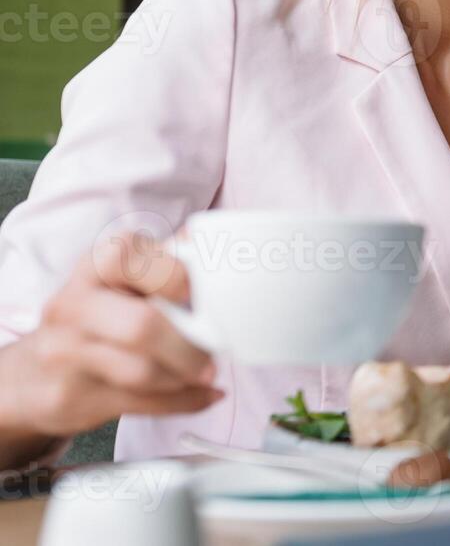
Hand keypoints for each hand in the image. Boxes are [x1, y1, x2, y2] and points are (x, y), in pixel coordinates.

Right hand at [0, 231, 222, 461]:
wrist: (33, 374)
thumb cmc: (100, 315)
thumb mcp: (126, 279)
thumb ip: (168, 262)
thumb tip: (216, 247)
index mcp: (96, 265)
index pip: (129, 260)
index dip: (176, 278)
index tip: (200, 295)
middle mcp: (73, 305)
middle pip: (141, 326)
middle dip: (190, 344)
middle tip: (214, 349)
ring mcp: (65, 353)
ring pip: (142, 372)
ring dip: (187, 375)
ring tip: (205, 370)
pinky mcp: (70, 397)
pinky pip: (143, 403)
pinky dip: (186, 401)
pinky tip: (204, 394)